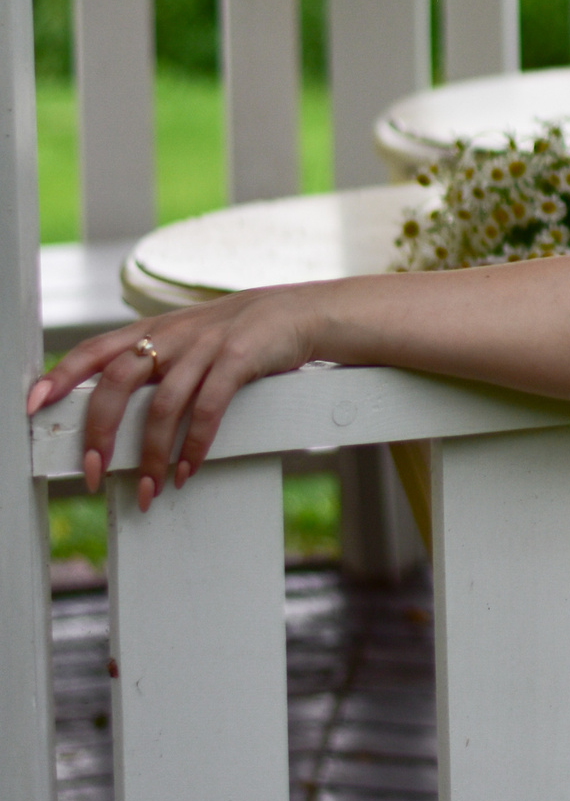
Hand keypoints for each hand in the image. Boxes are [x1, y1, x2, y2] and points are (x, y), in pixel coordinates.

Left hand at [27, 286, 325, 507]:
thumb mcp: (194, 337)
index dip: (60, 374)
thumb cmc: (246, 332)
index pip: (94, 349)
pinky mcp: (239, 358)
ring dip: (153, 454)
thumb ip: (157, 359)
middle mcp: (174, 334)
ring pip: (162, 405)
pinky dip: (195, 443)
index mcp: (156, 329)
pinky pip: (207, 408)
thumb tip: (115, 403)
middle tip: (94, 473)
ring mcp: (206, 345)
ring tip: (152, 487)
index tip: (32, 404)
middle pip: (118, 382)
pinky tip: (189, 467)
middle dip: (101, 433)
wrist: (306, 313)